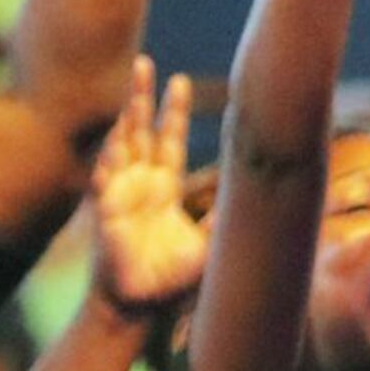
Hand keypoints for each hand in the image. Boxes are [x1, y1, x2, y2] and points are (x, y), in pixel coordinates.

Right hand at [90, 59, 205, 317]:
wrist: (138, 308)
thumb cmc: (169, 284)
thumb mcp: (209, 248)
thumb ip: (227, 223)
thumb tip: (263, 206)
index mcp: (162, 190)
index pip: (167, 140)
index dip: (172, 111)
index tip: (179, 80)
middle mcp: (139, 185)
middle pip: (141, 130)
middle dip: (143, 96)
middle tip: (146, 62)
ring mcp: (119, 194)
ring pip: (121, 142)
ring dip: (128, 110)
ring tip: (134, 77)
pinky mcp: (106, 210)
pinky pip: (106, 175)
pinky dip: (111, 153)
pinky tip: (119, 130)